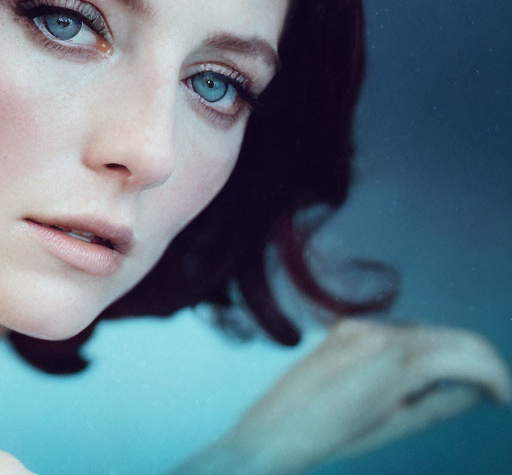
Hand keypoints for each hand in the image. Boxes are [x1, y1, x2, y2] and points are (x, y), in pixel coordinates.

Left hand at [216, 318, 510, 473]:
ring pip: (425, 332)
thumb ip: (441, 402)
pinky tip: (418, 379)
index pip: (469, 354)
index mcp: (397, 360)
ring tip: (458, 391)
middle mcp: (380, 332)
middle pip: (451, 336)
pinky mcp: (345, 328)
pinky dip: (418, 350)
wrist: (273, 430)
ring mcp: (359, 325)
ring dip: (449, 355)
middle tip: (494, 395)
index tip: (506, 400)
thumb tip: (476, 390)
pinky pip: (396, 333)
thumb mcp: (396, 425)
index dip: (497, 377)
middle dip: (480, 362)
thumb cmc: (333, 437)